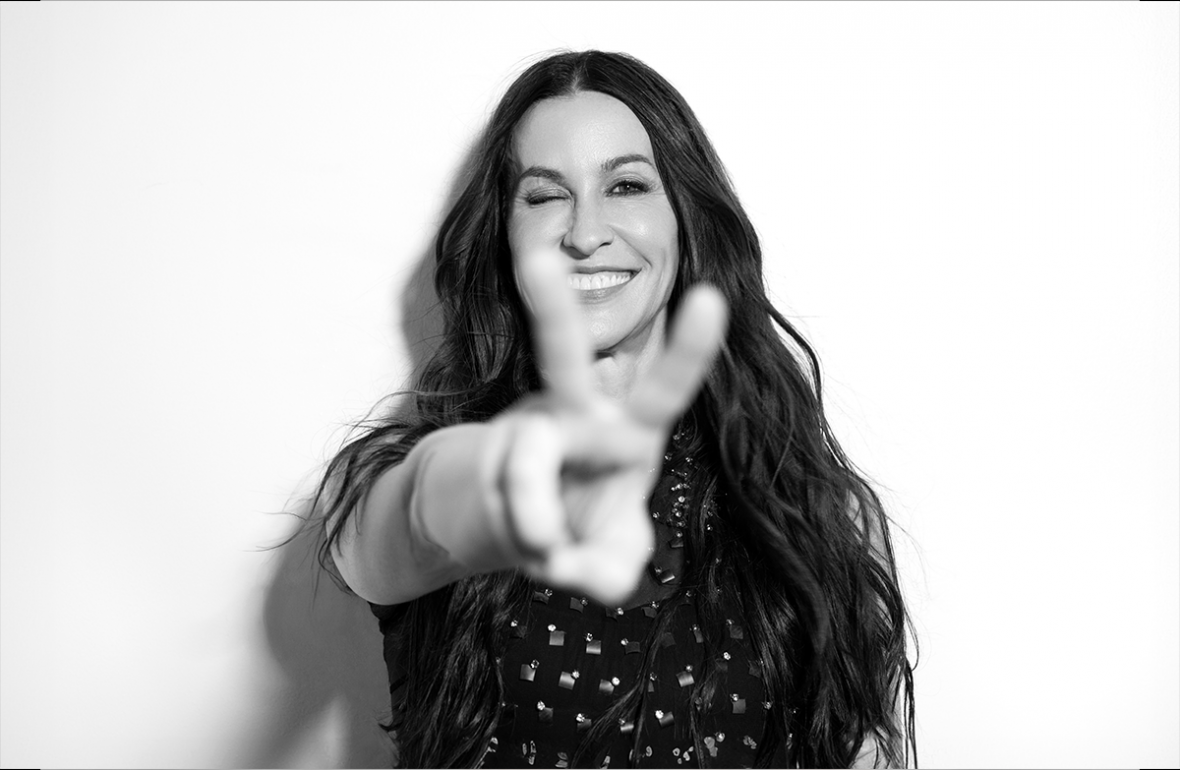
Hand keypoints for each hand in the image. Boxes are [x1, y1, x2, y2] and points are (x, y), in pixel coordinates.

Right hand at [492, 250, 727, 604]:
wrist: (499, 526)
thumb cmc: (574, 529)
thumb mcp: (608, 561)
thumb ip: (608, 568)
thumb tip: (559, 553)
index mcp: (627, 432)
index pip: (663, 387)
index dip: (686, 348)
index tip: (709, 297)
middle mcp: (574, 420)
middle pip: (562, 358)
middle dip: (549, 310)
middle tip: (533, 258)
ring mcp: (522, 436)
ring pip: (523, 450)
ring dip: (530, 498)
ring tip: (543, 541)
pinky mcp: (485, 465)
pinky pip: (508, 507)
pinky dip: (529, 542)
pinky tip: (538, 547)